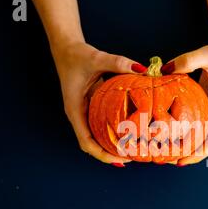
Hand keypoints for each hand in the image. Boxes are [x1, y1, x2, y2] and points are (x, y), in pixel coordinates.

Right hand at [51, 41, 146, 165]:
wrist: (66, 49)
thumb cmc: (78, 55)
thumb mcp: (98, 58)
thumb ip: (118, 63)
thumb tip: (141, 69)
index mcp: (75, 110)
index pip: (86, 142)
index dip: (103, 154)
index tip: (121, 159)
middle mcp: (78, 115)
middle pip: (91, 146)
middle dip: (109, 155)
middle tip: (132, 157)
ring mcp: (83, 113)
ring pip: (94, 138)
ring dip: (110, 147)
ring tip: (131, 152)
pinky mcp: (89, 108)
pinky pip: (98, 127)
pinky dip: (110, 135)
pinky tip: (126, 135)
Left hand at [161, 41, 207, 165]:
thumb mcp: (207, 54)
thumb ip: (187, 61)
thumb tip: (165, 70)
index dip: (198, 153)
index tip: (181, 160)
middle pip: (206, 145)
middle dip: (189, 155)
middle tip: (166, 160)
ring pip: (203, 139)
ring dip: (187, 147)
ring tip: (166, 152)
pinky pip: (199, 128)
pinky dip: (187, 135)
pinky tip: (171, 136)